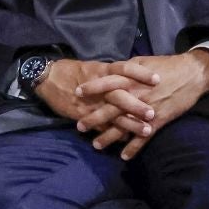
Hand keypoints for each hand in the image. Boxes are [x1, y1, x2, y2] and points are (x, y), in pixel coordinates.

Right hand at [35, 58, 157, 124]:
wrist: (49, 79)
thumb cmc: (76, 71)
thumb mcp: (97, 67)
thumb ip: (116, 73)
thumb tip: (138, 75)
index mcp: (104, 71)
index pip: (125, 68)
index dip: (141, 73)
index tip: (158, 79)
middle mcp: (100, 87)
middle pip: (121, 95)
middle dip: (137, 106)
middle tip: (153, 113)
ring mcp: (92, 103)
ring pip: (113, 115)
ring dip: (130, 124)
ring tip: (147, 131)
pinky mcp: (83, 115)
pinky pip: (101, 126)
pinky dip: (114, 134)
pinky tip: (127, 140)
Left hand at [76, 50, 208, 158]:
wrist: (192, 74)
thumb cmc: (167, 66)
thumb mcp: (144, 62)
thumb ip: (127, 69)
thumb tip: (112, 71)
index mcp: (131, 79)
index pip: (107, 83)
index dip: (92, 87)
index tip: (77, 93)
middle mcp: (136, 95)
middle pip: (110, 109)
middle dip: (93, 118)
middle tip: (79, 126)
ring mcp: (146, 110)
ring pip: (123, 126)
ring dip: (109, 137)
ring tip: (96, 145)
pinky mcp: (158, 120)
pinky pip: (143, 137)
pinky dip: (134, 148)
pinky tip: (124, 156)